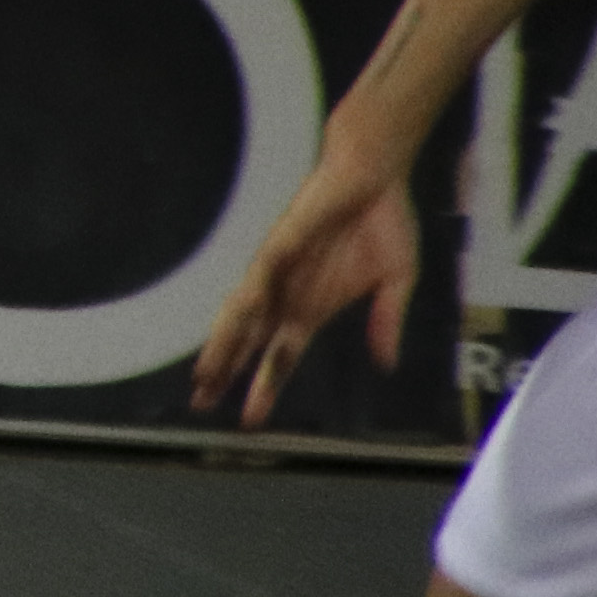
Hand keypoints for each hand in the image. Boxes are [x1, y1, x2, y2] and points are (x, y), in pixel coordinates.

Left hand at [190, 151, 417, 429]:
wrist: (376, 176)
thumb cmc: (382, 224)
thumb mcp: (396, 281)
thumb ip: (387, 322)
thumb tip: (386, 364)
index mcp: (311, 309)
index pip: (280, 357)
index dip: (265, 387)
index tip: (250, 420)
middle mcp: (287, 296)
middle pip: (249, 343)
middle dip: (225, 373)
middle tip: (200, 404)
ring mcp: (279, 272)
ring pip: (242, 315)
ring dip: (223, 344)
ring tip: (205, 375)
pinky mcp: (280, 244)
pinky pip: (259, 275)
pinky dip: (249, 299)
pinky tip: (239, 320)